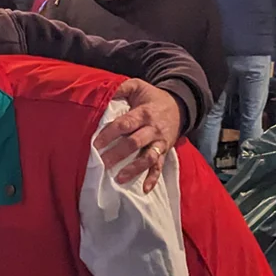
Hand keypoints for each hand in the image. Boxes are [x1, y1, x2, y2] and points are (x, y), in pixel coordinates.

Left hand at [95, 80, 181, 194]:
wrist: (179, 106)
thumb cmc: (152, 97)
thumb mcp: (138, 86)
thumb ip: (121, 88)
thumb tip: (105, 91)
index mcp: (144, 113)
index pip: (125, 124)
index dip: (110, 134)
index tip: (96, 144)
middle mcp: (153, 129)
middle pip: (135, 143)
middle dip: (118, 154)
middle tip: (102, 162)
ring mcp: (160, 142)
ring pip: (148, 157)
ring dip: (134, 169)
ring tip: (119, 178)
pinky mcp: (165, 152)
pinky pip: (160, 166)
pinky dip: (153, 178)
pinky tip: (145, 189)